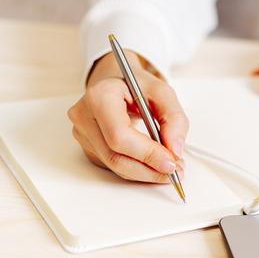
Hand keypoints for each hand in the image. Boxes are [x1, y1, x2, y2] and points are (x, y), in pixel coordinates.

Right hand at [67, 51, 187, 182]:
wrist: (115, 84)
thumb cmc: (136, 86)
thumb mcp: (162, 92)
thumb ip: (174, 118)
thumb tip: (175, 149)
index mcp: (99, 97)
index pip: (119, 135)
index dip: (147, 153)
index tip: (171, 161)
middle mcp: (84, 117)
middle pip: (115, 156)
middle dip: (149, 168)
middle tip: (175, 169)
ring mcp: (83, 135)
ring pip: (115, 166)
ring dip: (146, 172)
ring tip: (169, 167)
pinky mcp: (88, 148)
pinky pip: (114, 167)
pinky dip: (137, 169)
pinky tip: (152, 163)